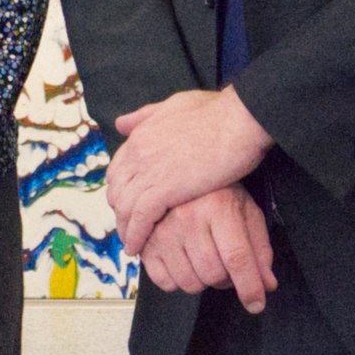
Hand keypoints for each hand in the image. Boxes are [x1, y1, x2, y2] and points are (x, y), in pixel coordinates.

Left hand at [105, 87, 272, 242]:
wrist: (236, 120)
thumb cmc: (216, 112)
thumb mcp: (173, 105)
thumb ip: (146, 115)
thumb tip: (123, 123)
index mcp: (140, 135)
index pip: (118, 168)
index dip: (122, 188)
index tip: (128, 203)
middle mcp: (138, 153)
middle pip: (117, 189)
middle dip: (121, 210)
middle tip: (129, 228)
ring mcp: (148, 170)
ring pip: (124, 206)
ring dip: (125, 228)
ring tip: (131, 245)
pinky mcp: (164, 189)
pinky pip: (140, 218)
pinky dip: (135, 235)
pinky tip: (137, 249)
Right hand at [133, 185, 275, 312]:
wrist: (178, 170)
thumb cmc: (217, 193)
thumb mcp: (246, 212)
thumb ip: (260, 249)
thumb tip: (267, 284)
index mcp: (218, 206)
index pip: (237, 257)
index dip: (250, 287)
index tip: (256, 304)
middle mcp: (187, 216)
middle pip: (214, 274)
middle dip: (226, 280)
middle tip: (226, 266)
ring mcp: (162, 229)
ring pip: (189, 282)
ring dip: (202, 281)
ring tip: (204, 260)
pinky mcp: (145, 241)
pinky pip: (164, 282)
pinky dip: (177, 280)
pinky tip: (183, 261)